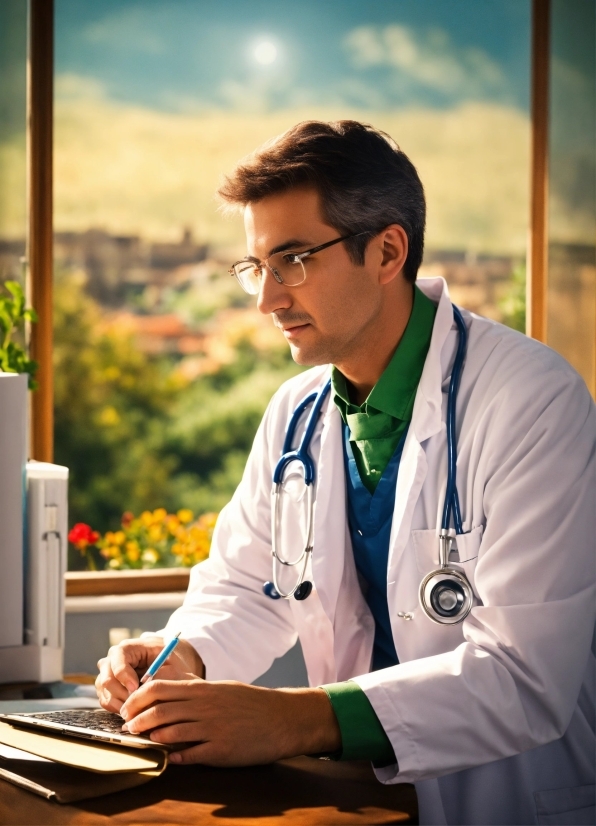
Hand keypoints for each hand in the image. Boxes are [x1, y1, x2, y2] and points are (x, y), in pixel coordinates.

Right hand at [95, 636, 204, 712]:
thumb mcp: (172, 664)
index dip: (125, 677)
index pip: (117, 661)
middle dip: (122, 694)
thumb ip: (161, 676)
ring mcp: (107, 673)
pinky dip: (118, 708)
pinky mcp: (107, 687)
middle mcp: (113, 659)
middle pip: (107, 679)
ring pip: (106, 693)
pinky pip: (106, 701)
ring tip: (140, 707)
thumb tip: (147, 691)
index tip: (136, 689)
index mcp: (128, 648)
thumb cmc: (170, 660)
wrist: (167, 662)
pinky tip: (135, 708)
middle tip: (138, 703)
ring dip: (121, 703)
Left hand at [119, 679, 340, 765]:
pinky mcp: (221, 749)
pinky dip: (176, 757)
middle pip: (159, 711)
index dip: (138, 699)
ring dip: (153, 738)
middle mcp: (204, 706)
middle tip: (128, 729)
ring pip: (170, 732)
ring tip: (144, 741)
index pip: (158, 688)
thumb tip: (168, 689)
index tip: (128, 708)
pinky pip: (190, 755)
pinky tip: (171, 758)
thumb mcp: (221, 688)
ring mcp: (212, 728)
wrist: (282, 718)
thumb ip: (195, 690)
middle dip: (137, 721)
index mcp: (203, 689)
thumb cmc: (250, 703)